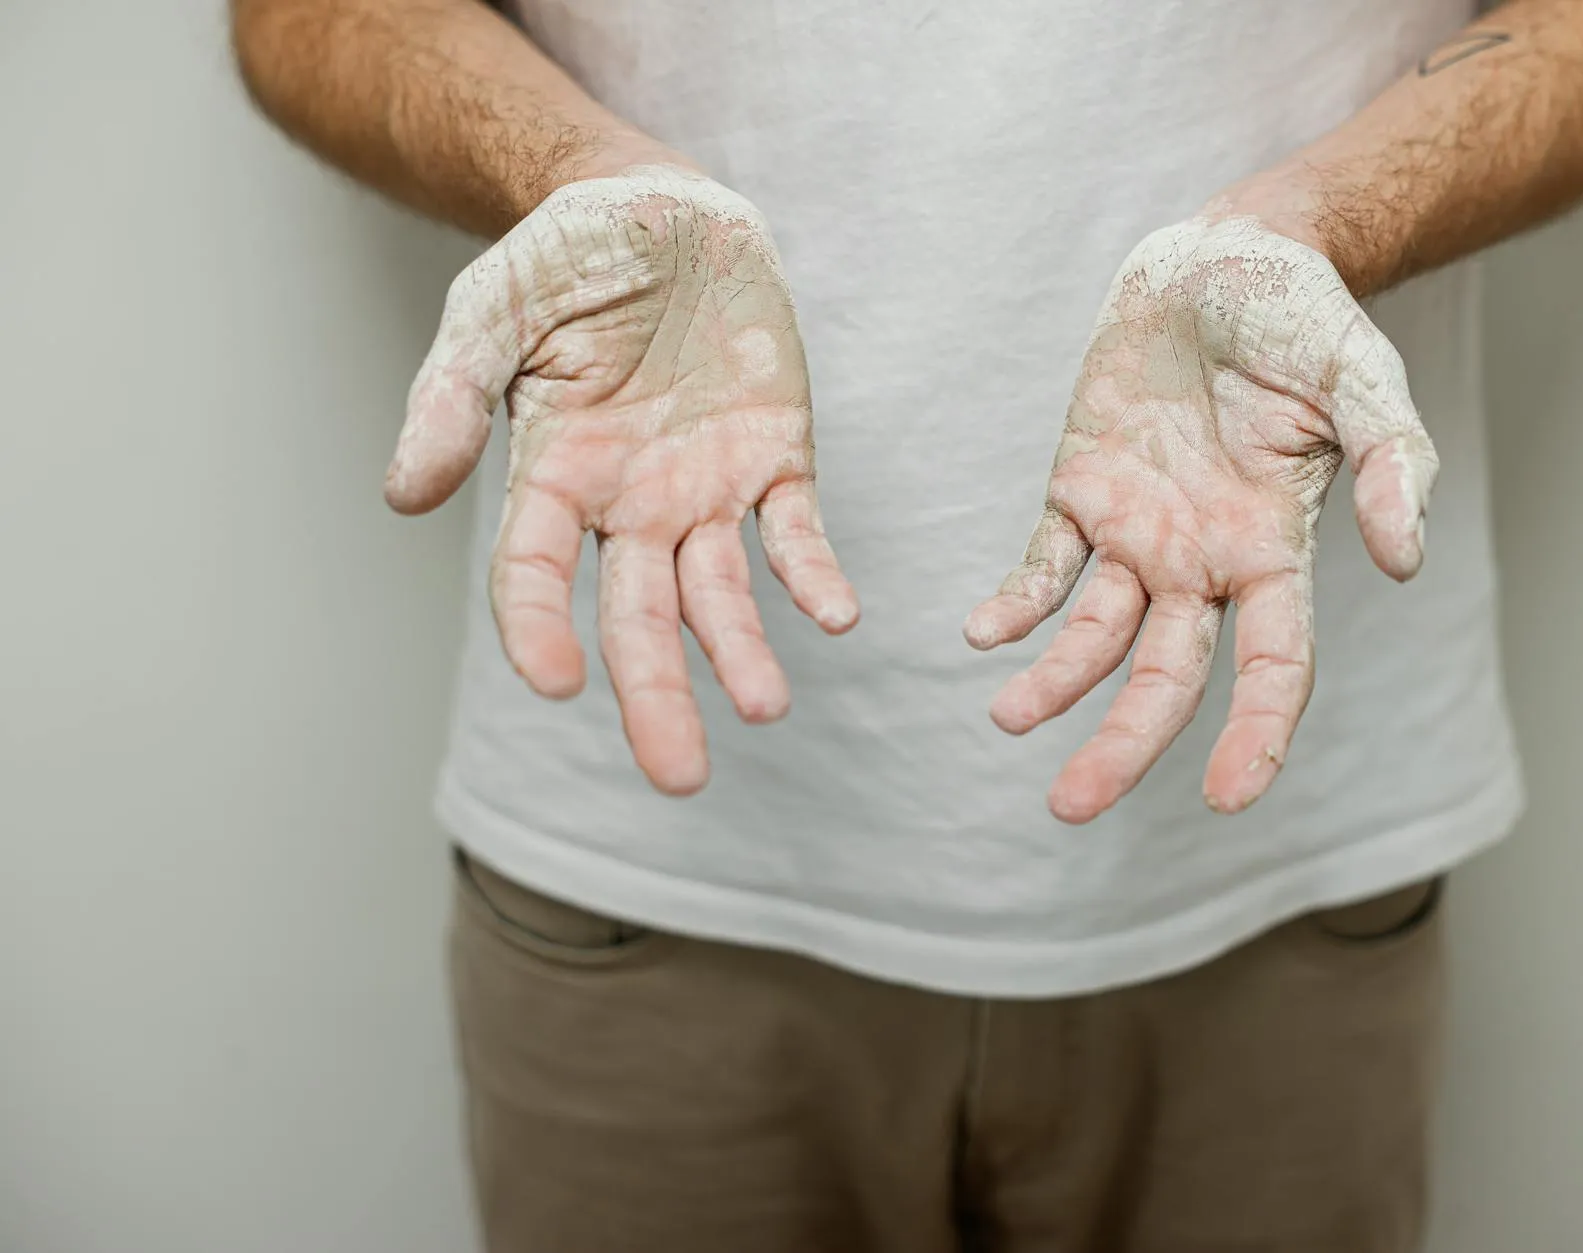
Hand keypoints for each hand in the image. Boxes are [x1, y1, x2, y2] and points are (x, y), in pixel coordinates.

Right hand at [386, 167, 857, 794]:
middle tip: (678, 777)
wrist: (662, 209)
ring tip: (766, 709)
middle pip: (638, 618)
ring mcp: (703, 489)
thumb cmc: (566, 257)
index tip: (556, 681)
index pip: (535, 574)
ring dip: (742, 653)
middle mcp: (628, 503)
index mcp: (553, 475)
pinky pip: (796, 532)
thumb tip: (401, 497)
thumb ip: (453, 397)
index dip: (539, 627)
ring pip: (720, 595)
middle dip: (656, 696)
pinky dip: (814, 574)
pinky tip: (836, 617)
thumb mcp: (494, 310)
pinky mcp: (773, 459)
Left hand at [965, 215, 1436, 822]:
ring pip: (1094, 636)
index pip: (1274, 667)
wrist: (1223, 258)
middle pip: (1165, 678)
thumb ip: (1391, 462)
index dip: (1256, 737)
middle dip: (1123, 744)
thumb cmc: (1304, 317)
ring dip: (1053, 683)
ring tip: (1007, 720)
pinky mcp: (1081, 490)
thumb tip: (1404, 562)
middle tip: (1071, 807)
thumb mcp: (1362, 379)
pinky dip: (1014, 603)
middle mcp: (1203, 560)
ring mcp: (1138, 530)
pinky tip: (983, 635)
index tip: (1226, 799)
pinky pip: (1043, 565)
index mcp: (1274, 550)